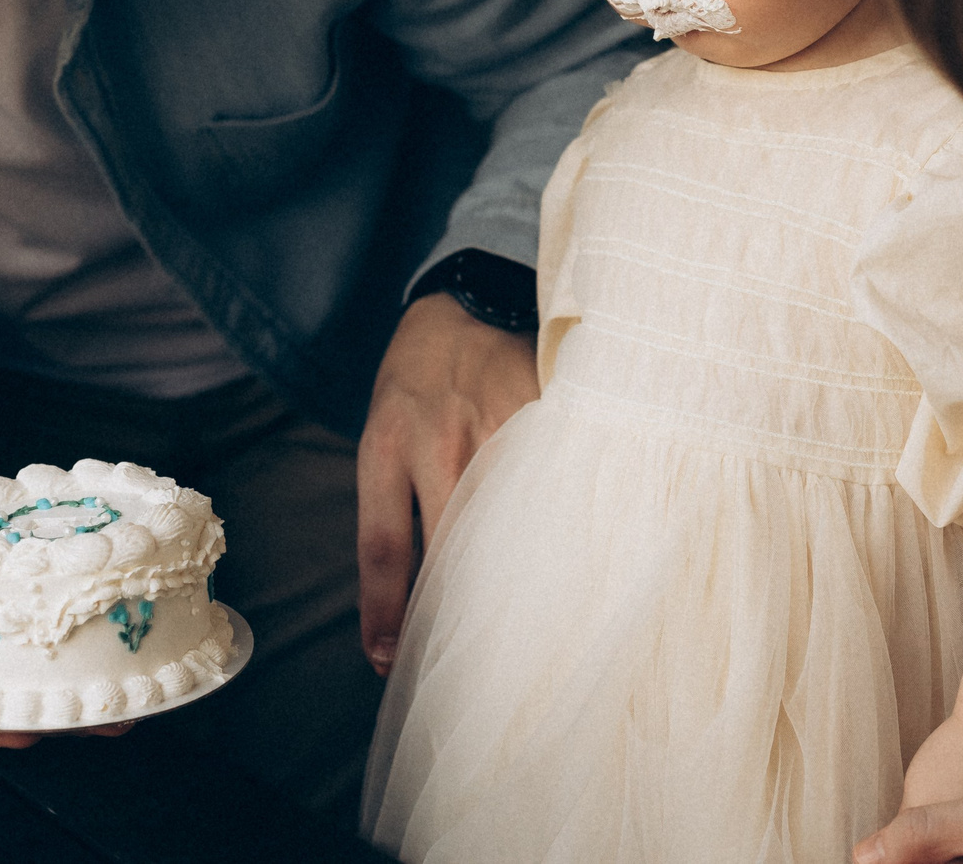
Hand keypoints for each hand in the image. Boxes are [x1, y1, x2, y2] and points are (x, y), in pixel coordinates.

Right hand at [0, 555, 133, 747]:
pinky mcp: (8, 628)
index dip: (9, 722)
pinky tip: (126, 622)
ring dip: (91, 679)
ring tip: (149, 676)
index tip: (43, 724)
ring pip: (46, 679)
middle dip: (71, 710)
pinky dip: (84, 629)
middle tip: (125, 707)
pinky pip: (49, 636)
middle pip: (23, 706)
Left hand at [356, 294, 539, 672]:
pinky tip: (579, 553)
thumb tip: (406, 603)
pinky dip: (560, 517)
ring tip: (533, 624)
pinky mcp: (537, 406)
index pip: (385, 545)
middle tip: (477, 661)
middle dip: (460, 604)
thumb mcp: (383, 432)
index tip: (387, 660)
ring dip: (516, 572)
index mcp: (385, 446)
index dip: (385, 610)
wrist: (463, 301)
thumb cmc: (417, 383)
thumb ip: (394, 505)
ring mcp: (491, 421)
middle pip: (451, 542)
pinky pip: (549, 475)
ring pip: (504, 516)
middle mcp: (435, 438)